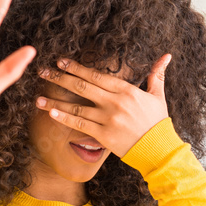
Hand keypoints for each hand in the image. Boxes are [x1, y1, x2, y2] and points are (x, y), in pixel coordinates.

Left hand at [35, 53, 171, 157]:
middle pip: (82, 86)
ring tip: (38, 99)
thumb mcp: (158, 96)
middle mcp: (115, 102)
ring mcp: (108, 119)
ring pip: (76, 106)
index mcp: (126, 90)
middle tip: (43, 72)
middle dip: (60, 78)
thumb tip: (167, 56)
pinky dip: (65, 118)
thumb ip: (157, 75)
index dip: (77, 68)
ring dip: (55, 101)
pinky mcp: (103, 135)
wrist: (159, 149)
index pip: (96, 75)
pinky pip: (80, 124)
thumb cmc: (158, 123)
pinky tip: (52, 113)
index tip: (61, 62)